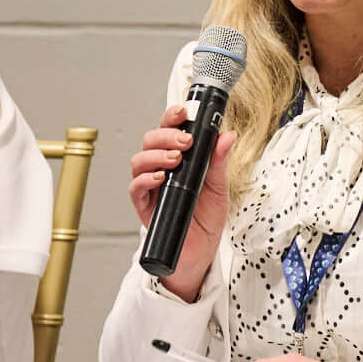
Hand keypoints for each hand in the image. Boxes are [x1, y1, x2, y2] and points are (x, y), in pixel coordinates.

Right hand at [129, 104, 239, 298]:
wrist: (201, 250)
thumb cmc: (207, 217)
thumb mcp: (218, 186)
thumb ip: (218, 161)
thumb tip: (226, 135)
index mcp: (178, 158)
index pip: (168, 130)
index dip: (171, 117)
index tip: (182, 111)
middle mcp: (160, 168)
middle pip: (150, 140)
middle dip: (165, 135)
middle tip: (185, 140)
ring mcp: (150, 186)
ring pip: (139, 160)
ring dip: (156, 155)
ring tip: (175, 159)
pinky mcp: (145, 206)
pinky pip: (136, 188)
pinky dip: (146, 179)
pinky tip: (161, 178)